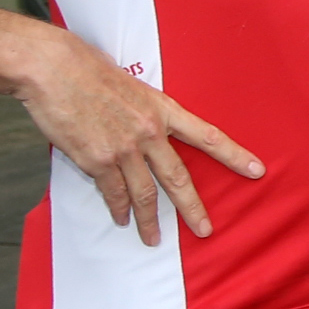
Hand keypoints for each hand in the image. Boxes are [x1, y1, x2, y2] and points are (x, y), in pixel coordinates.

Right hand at [15, 30, 264, 245]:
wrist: (52, 69)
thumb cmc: (86, 69)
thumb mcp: (131, 85)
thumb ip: (144, 112)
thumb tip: (146, 134)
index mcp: (162, 108)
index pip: (207, 135)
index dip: (234, 155)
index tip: (256, 170)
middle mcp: (149, 131)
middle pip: (178, 177)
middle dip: (193, 208)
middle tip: (205, 230)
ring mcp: (124, 148)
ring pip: (145, 194)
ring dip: (149, 220)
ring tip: (154, 239)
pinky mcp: (97, 160)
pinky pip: (113, 193)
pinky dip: (119, 209)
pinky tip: (122, 219)